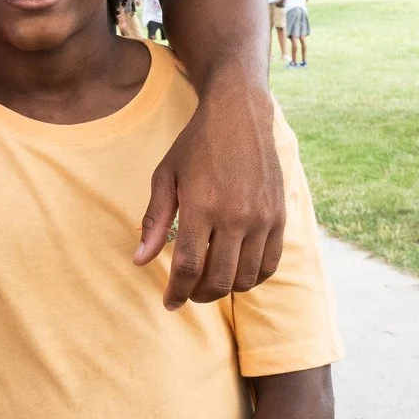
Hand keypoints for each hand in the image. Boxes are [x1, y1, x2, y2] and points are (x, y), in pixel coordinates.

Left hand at [134, 77, 283, 307]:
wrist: (240, 116)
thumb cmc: (196, 145)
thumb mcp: (166, 175)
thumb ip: (154, 220)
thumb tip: (140, 261)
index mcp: (201, 205)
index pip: (187, 266)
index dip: (176, 292)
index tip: (169, 302)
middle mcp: (235, 215)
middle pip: (218, 280)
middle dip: (198, 296)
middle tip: (187, 293)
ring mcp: (261, 217)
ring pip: (244, 278)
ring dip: (224, 289)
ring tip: (209, 282)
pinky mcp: (279, 217)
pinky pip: (269, 264)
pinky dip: (252, 278)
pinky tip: (236, 273)